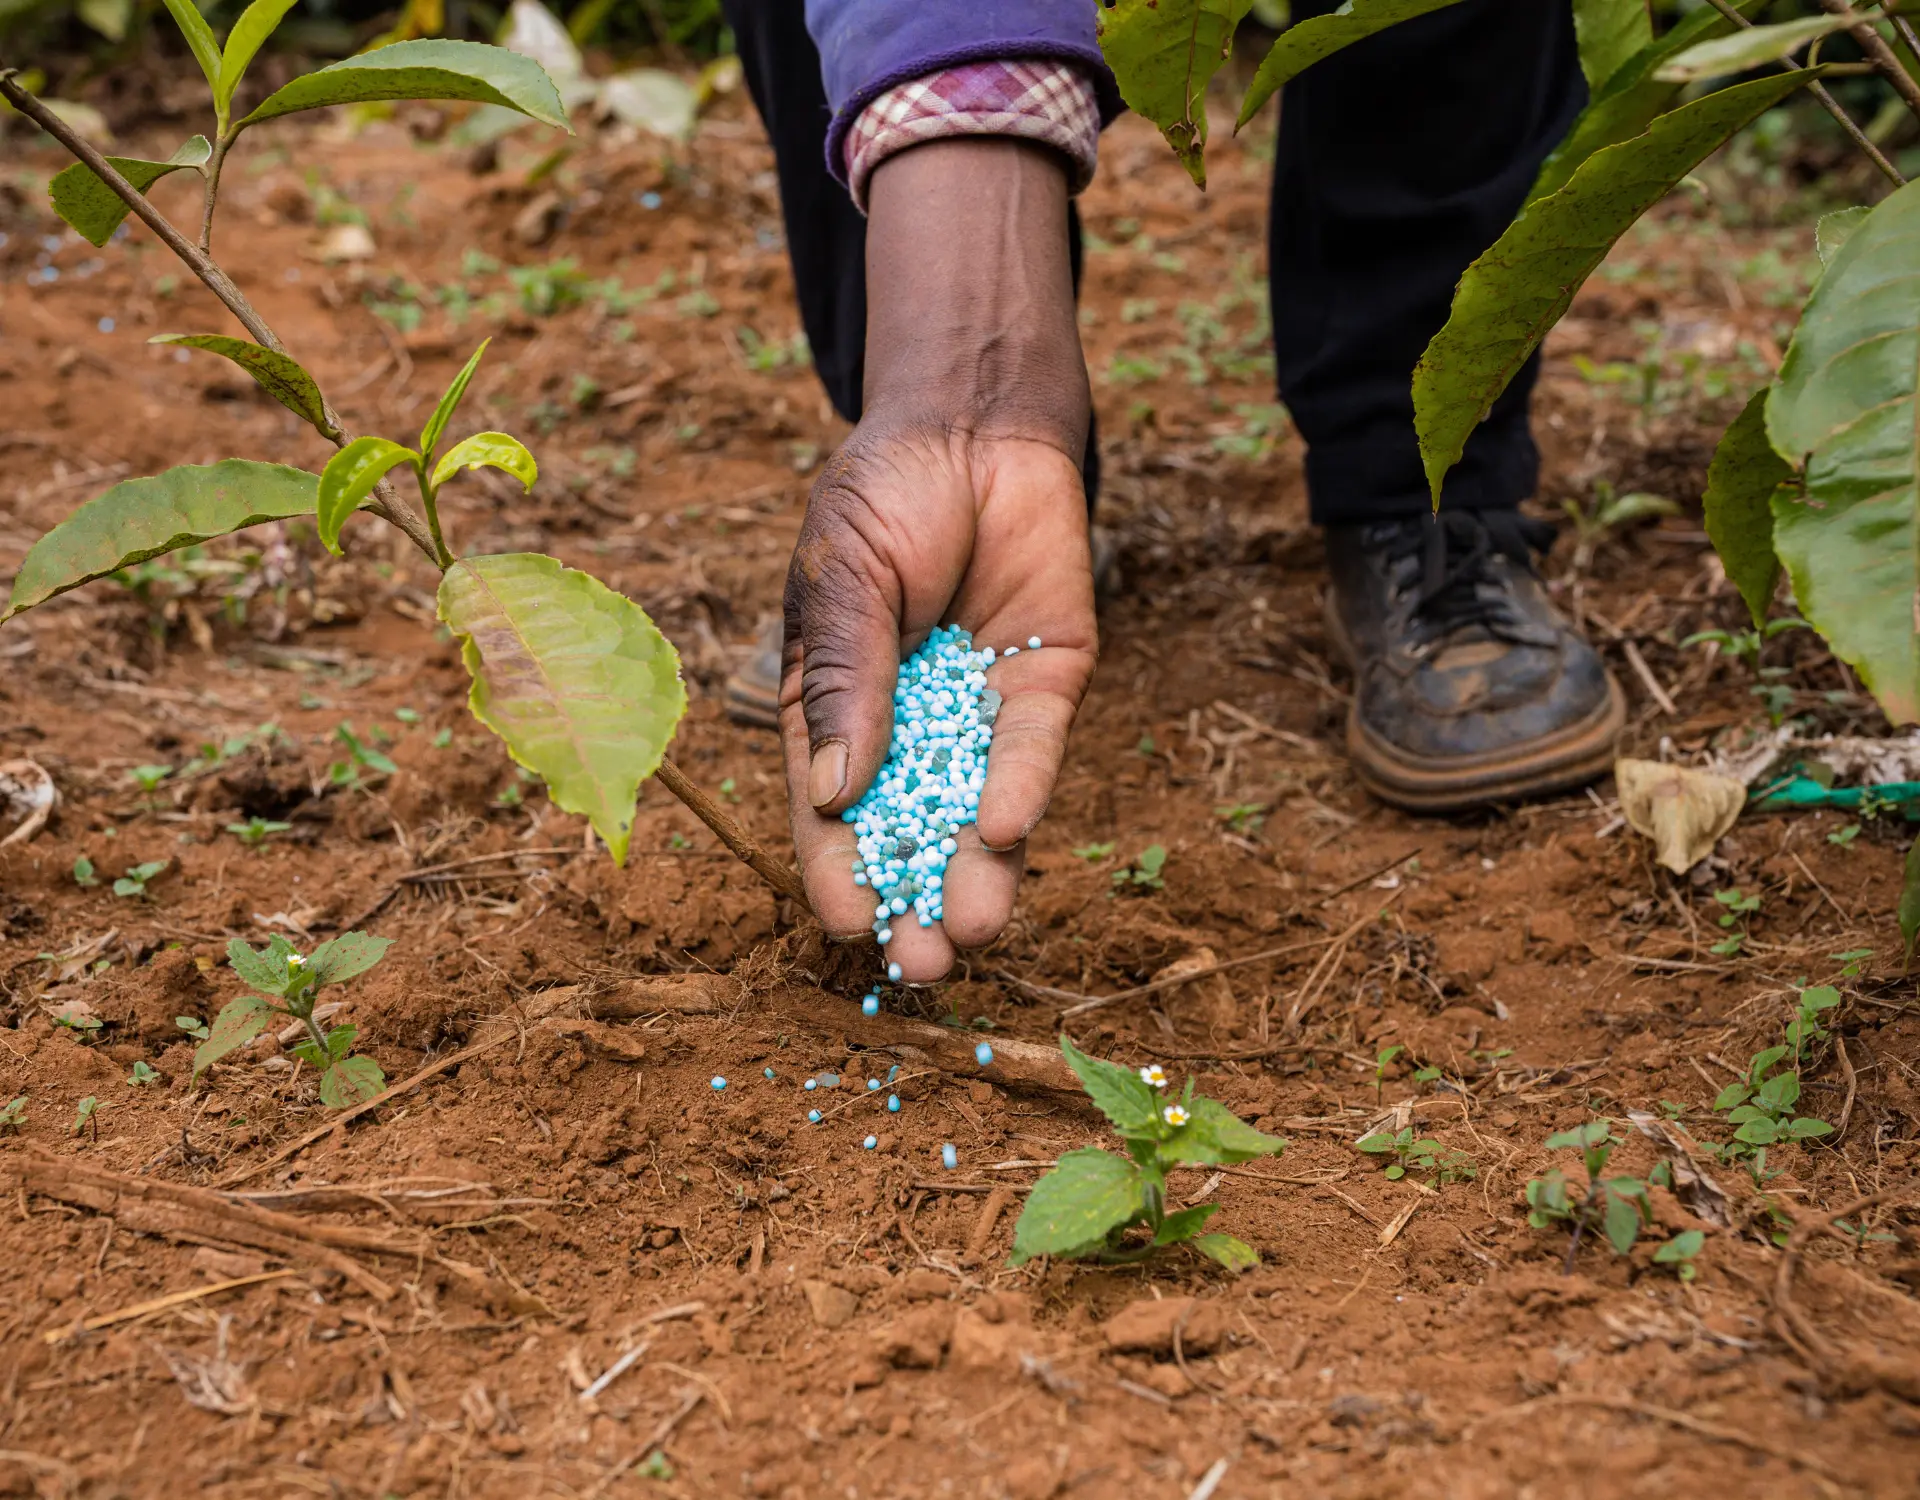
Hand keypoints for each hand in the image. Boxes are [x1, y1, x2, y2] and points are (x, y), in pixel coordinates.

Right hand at [780, 139, 1095, 980]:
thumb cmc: (886, 492)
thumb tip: (833, 790)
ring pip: (977, 808)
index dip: (835, 867)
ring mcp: (979, 711)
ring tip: (972, 934)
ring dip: (974, 871)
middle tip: (921, 965)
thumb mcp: (841, 576)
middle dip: (914, 897)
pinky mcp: (1045, 686)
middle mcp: (911, 725)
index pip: (830, 806)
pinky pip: (1033, 748)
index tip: (844, 924)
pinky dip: (1020, 788)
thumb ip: (843, 676)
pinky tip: (1006, 833)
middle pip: (910, 829)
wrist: (976, 420)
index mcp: (840, 706)